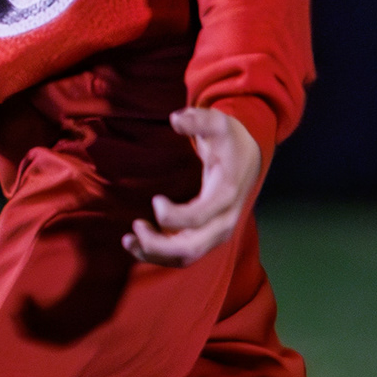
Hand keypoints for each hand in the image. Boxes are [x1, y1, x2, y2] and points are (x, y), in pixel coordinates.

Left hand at [125, 107, 261, 267]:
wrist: (248, 157)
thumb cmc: (228, 140)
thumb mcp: (217, 122)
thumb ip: (197, 119)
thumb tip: (176, 119)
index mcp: (226, 195)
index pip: (198, 218)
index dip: (172, 216)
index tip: (155, 200)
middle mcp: (224, 221)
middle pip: (191, 248)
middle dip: (158, 244)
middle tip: (135, 225)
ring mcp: (217, 233)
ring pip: (186, 257)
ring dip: (155, 254)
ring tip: (129, 239)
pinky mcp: (208, 237)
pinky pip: (184, 256)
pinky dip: (159, 255)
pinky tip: (137, 244)